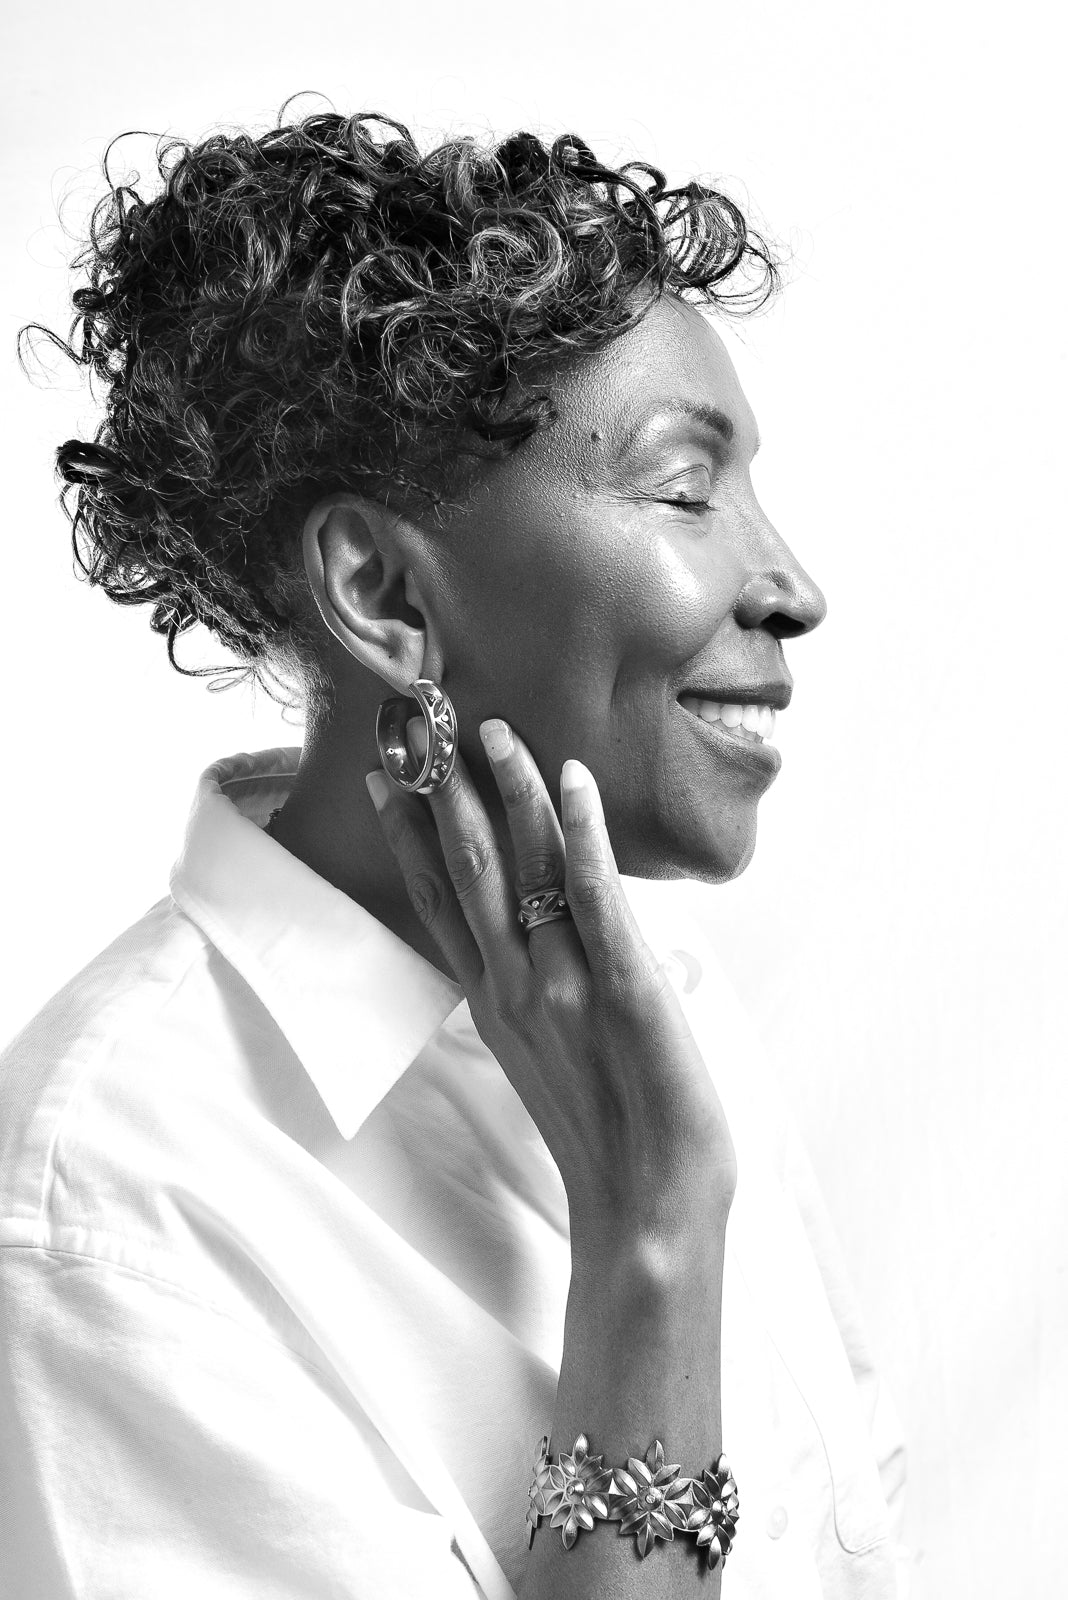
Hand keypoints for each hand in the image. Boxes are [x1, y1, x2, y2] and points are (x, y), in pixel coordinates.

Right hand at [366, 719, 735, 1249]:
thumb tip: (541, 938)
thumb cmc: (607, 1142)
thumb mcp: (547, 1060)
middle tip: (423, 720)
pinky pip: (594, 896)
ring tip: (491, 729)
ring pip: (523, 869)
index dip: (407, 835)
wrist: (646, 1214)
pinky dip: (582, 834)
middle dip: (443, 790)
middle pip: (467, 870)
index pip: (438, 901)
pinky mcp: (623, 986)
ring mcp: (564, 985)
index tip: (383, 776)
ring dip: (507, 792)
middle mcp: (514, 987)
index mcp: (494, 1003)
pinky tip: (571, 780)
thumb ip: (533, 994)